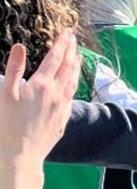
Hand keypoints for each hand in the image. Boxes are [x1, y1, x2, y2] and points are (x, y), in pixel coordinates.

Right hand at [0, 30, 79, 167]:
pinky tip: (71, 85)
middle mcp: (57, 94)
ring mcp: (62, 107)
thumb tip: (20, 47)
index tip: (68, 32)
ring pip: (73, 82)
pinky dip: (73, 85)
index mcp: (42, 85)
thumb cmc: (6, 125)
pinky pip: (72, 97)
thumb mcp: (4, 94)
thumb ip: (14, 69)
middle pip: (68, 68)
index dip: (62, 43)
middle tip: (74, 39)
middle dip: (71, 51)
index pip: (56, 58)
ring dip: (75, 67)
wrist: (19, 156)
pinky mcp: (63, 119)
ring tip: (77, 57)